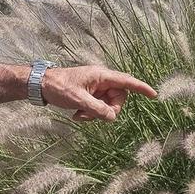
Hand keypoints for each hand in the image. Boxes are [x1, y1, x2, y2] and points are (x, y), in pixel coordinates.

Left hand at [42, 65, 158, 121]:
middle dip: (109, 110)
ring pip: (108, 105)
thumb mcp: (78, 99)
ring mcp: (95, 88)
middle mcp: (101, 80)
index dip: (141, 88)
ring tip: (79, 116)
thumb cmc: (58, 87)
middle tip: (93, 116)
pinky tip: (77, 115)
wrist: (40, 85)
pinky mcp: (89, 95)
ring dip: (96, 114)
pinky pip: (98, 107)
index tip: (154, 95)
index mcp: (101, 75)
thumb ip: (97, 109)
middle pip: (118, 98)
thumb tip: (112, 117)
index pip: (127, 81)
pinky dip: (90, 114)